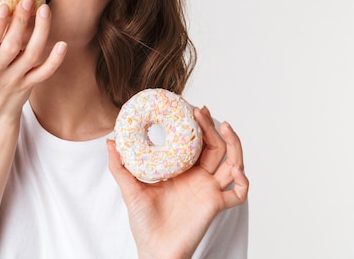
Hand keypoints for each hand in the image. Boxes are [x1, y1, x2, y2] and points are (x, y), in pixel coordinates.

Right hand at [0, 0, 66, 123]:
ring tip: (45, 10)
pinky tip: (63, 44)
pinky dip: (55, 60)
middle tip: (28, 0)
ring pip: (31, 55)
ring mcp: (15, 79)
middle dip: (20, 22)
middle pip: (11, 46)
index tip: (4, 5)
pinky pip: (44, 73)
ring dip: (40, 32)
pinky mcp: (29, 85)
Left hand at [107, 106, 248, 258]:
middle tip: (203, 111)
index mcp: (182, 171)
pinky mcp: (215, 205)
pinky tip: (236, 170)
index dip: (197, 126)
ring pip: (232, 163)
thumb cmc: (143, 222)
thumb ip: (120, 165)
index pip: (195, 143)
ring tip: (226, 127)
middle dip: (212, 127)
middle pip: (215, 147)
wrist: (154, 248)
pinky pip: (238, 194)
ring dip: (234, 144)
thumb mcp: (129, 188)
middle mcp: (199, 178)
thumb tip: (110, 141)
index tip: (192, 109)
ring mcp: (209, 191)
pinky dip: (243, 182)